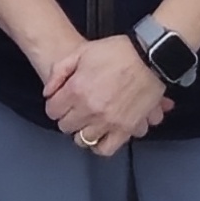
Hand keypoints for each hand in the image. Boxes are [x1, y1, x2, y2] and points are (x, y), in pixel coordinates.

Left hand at [44, 35, 169, 154]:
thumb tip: (48, 92)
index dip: (55, 105)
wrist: (151, 58)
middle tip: (76, 110)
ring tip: (89, 121)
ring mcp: (108, 121)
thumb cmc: (120, 52)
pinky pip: (105, 148)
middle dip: (68, 117)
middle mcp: (90, 109)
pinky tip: (101, 135)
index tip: (61, 103)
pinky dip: (100, 145)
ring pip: (83, 140)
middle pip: (66, 127)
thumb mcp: (83, 51)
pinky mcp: (125, 129)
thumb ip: (60, 71)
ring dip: (83, 131)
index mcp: (77, 89)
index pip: (52, 111)